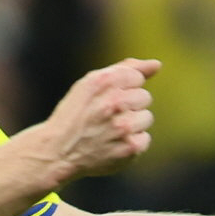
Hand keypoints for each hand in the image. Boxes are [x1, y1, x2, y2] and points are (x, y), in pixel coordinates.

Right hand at [39, 57, 160, 181]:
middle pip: (144, 97)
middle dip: (129, 105)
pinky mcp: (130, 148)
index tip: (106, 99)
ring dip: (132, 124)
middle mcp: (115, 102)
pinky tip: (113, 144)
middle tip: (106, 116)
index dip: (122, 88)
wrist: (57, 151)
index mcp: (104, 81)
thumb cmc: (76, 113)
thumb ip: (125, 69)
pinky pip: (145, 139)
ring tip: (110, 131)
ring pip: (147, 118)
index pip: (137, 77)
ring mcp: (124, 126)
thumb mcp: (91, 83)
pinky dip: (131, 143)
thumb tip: (157, 65)